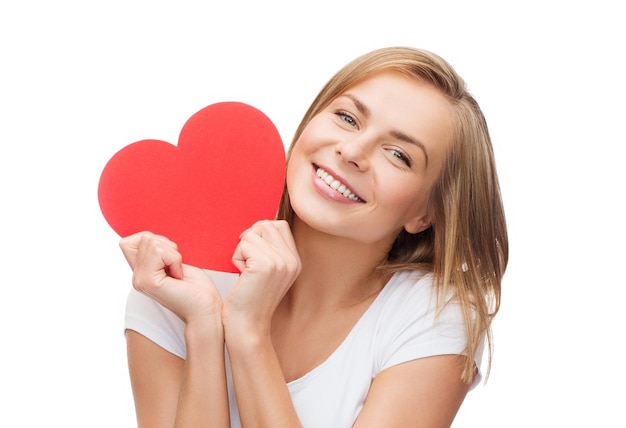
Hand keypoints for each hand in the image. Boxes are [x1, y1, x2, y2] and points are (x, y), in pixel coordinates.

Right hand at [119, 231, 222, 322]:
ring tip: (178, 272)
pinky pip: (158, 252)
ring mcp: (140, 280)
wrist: (206, 309)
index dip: (152, 240)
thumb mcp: (174, 262)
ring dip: (173, 254)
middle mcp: (137, 277)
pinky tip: (179, 275)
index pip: (127, 242)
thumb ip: (157, 252)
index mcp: (142, 272)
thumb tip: (148, 236)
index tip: (170, 257)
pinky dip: (174, 259)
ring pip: (152, 242)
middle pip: (144, 238)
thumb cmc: (198, 287)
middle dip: (168, 247)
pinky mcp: (148, 282)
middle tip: (178, 267)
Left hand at [224, 220, 300, 335]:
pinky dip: (237, 258)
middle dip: (251, 239)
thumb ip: (271, 250)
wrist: (247, 326)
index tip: (251, 253)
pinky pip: (244, 244)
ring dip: (242, 250)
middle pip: (267, 225)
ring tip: (245, 272)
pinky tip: (241, 275)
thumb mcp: (269, 272)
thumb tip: (257, 227)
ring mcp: (281, 262)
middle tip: (247, 263)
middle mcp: (292, 260)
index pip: (279, 225)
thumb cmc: (250, 300)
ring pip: (253, 233)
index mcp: (295, 261)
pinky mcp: (265, 265)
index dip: (260, 233)